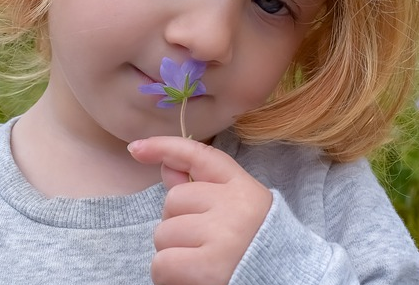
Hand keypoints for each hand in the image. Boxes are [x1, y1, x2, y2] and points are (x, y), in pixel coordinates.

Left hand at [129, 137, 272, 284]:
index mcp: (243, 188)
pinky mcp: (208, 267)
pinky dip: (169, 277)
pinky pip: (162, 264)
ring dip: (173, 254)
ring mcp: (221, 234)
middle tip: (203, 244)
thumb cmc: (253, 249)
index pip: (199, 156)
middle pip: (173, 201)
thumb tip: (166, 167)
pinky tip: (193, 279)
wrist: (281, 280)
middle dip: (177, 224)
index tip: (137, 148)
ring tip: (201, 263)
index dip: (164, 147)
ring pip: (163, 234)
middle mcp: (234, 206)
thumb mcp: (237, 212)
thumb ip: (203, 189)